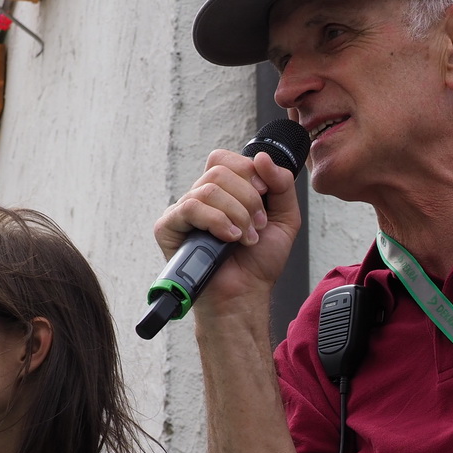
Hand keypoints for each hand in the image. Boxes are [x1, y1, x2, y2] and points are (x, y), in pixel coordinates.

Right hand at [151, 148, 300, 306]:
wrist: (246, 295)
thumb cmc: (259, 262)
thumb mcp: (284, 218)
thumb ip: (282, 184)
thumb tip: (260, 157)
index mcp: (222, 192)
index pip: (224, 159)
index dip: (247, 172)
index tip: (264, 195)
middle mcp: (200, 198)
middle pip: (218, 171)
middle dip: (248, 199)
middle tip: (258, 226)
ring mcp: (182, 212)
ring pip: (207, 189)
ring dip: (236, 214)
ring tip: (246, 238)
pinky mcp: (168, 228)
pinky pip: (189, 208)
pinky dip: (216, 221)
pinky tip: (228, 239)